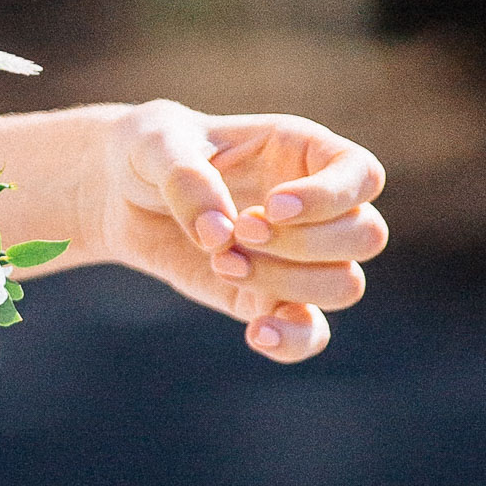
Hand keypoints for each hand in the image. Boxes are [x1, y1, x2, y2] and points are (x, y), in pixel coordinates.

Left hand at [93, 100, 387, 361]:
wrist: (119, 194)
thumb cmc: (149, 152)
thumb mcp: (154, 143)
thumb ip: (185, 177)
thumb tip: (220, 235)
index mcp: (302, 152)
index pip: (362, 175)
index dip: (330, 197)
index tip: (271, 206)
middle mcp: (315, 206)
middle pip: (366, 236)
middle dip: (304, 243)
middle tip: (240, 230)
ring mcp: (299, 256)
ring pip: (346, 285)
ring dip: (288, 282)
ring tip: (222, 261)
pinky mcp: (268, 297)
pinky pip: (310, 332)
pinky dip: (293, 341)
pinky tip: (256, 333)